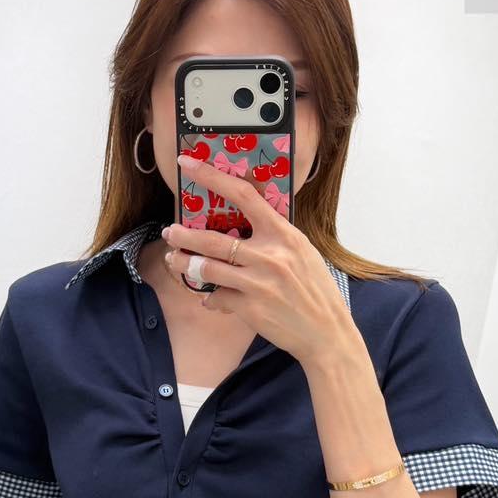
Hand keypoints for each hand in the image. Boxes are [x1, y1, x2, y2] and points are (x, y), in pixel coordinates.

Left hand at [163, 153, 353, 367]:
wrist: (327, 332)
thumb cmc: (315, 291)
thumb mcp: (302, 253)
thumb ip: (275, 236)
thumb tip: (245, 220)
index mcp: (284, 235)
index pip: (244, 195)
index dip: (212, 177)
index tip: (189, 164)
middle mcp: (270, 256)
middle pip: (214, 238)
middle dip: (184, 235)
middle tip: (170, 232)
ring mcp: (258, 283)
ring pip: (207, 269)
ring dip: (184, 264)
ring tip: (174, 260)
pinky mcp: (250, 308)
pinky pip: (217, 298)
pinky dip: (211, 299)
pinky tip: (210, 300)